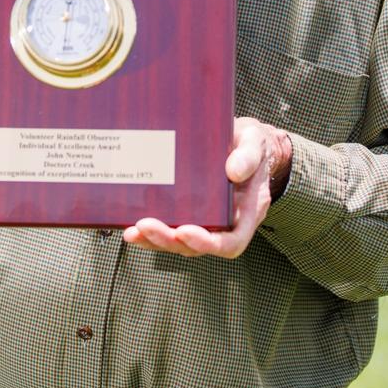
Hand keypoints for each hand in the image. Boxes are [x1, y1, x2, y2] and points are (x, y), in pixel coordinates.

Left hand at [122, 117, 291, 258]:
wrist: (244, 141)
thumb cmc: (251, 145)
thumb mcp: (254, 143)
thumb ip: (248, 157)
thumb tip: (234, 171)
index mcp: (247, 212)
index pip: (230, 242)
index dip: (207, 243)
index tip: (184, 231)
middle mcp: (226, 222)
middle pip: (198, 246)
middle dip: (169, 240)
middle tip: (146, 226)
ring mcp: (207, 219)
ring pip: (181, 241)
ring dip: (156, 240)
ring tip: (134, 231)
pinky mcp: (190, 210)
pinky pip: (172, 227)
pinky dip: (152, 231)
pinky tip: (133, 225)